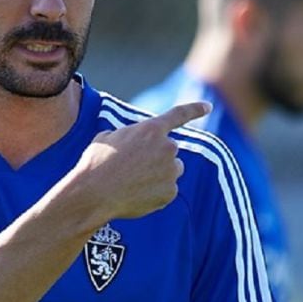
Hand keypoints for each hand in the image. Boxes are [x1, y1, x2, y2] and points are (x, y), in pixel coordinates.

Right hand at [73, 102, 208, 218]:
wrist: (94, 193)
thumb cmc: (96, 163)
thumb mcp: (108, 137)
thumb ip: (129, 135)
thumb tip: (133, 143)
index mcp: (152, 129)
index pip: (179, 115)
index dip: (195, 109)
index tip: (208, 107)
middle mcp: (167, 147)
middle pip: (170, 150)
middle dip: (156, 157)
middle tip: (132, 167)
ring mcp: (171, 171)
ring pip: (171, 170)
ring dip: (158, 173)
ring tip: (133, 182)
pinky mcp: (171, 192)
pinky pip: (167, 190)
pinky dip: (155, 193)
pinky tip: (136, 195)